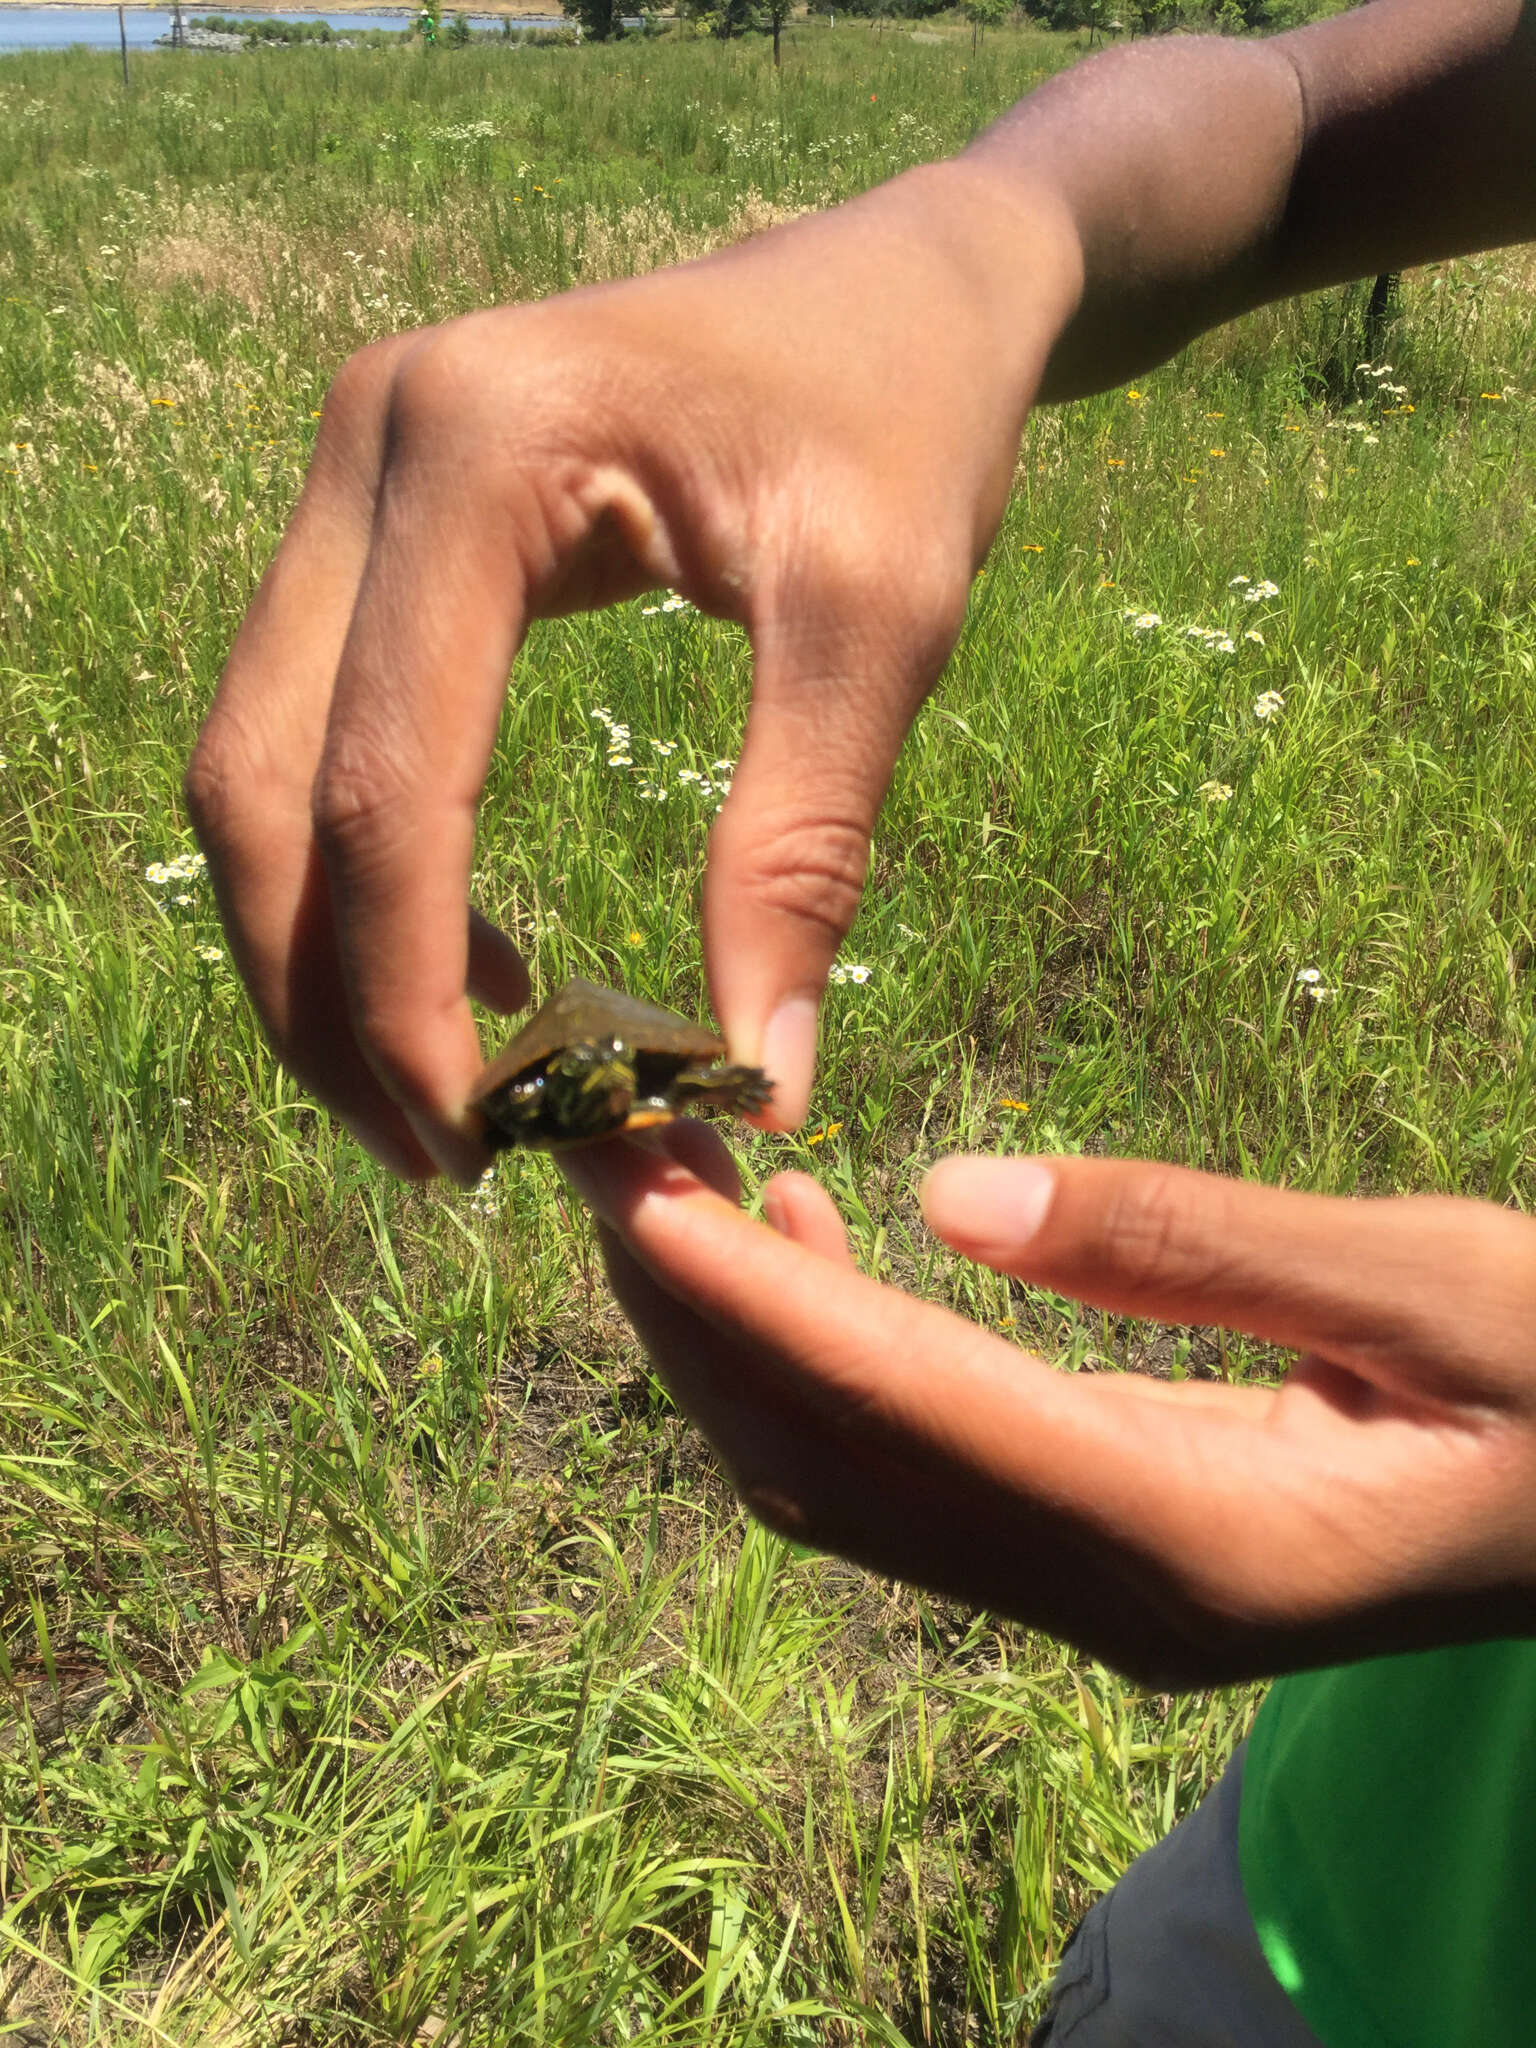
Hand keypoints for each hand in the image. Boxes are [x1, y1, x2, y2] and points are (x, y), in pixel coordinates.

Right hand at [184, 166, 1080, 1180]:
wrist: (897, 282)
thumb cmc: (909, 422)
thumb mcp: (883, 626)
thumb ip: (801, 850)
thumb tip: (752, 1085)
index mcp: (475, 452)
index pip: (386, 780)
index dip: (403, 992)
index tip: (481, 1143)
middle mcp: (365, 443)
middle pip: (261, 784)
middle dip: (322, 999)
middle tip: (443, 1154)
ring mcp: (349, 472)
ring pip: (255, 766)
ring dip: (317, 948)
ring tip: (447, 1088)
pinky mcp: (375, 517)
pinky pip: (307, 726)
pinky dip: (355, 867)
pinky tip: (472, 956)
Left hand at [562, 1129, 1535, 1686]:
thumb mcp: (1432, 1286)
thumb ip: (1199, 1244)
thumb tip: (957, 1189)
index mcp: (1199, 1542)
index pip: (914, 1417)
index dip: (758, 1306)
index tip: (634, 1194)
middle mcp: (1118, 1600)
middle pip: (838, 1467)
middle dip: (697, 1316)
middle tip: (602, 1150)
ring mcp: (1103, 1598)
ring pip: (850, 1481)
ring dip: (737, 1340)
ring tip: (666, 1176)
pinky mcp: (1105, 1558)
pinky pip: (911, 1471)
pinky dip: (820, 1363)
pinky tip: (797, 1243)